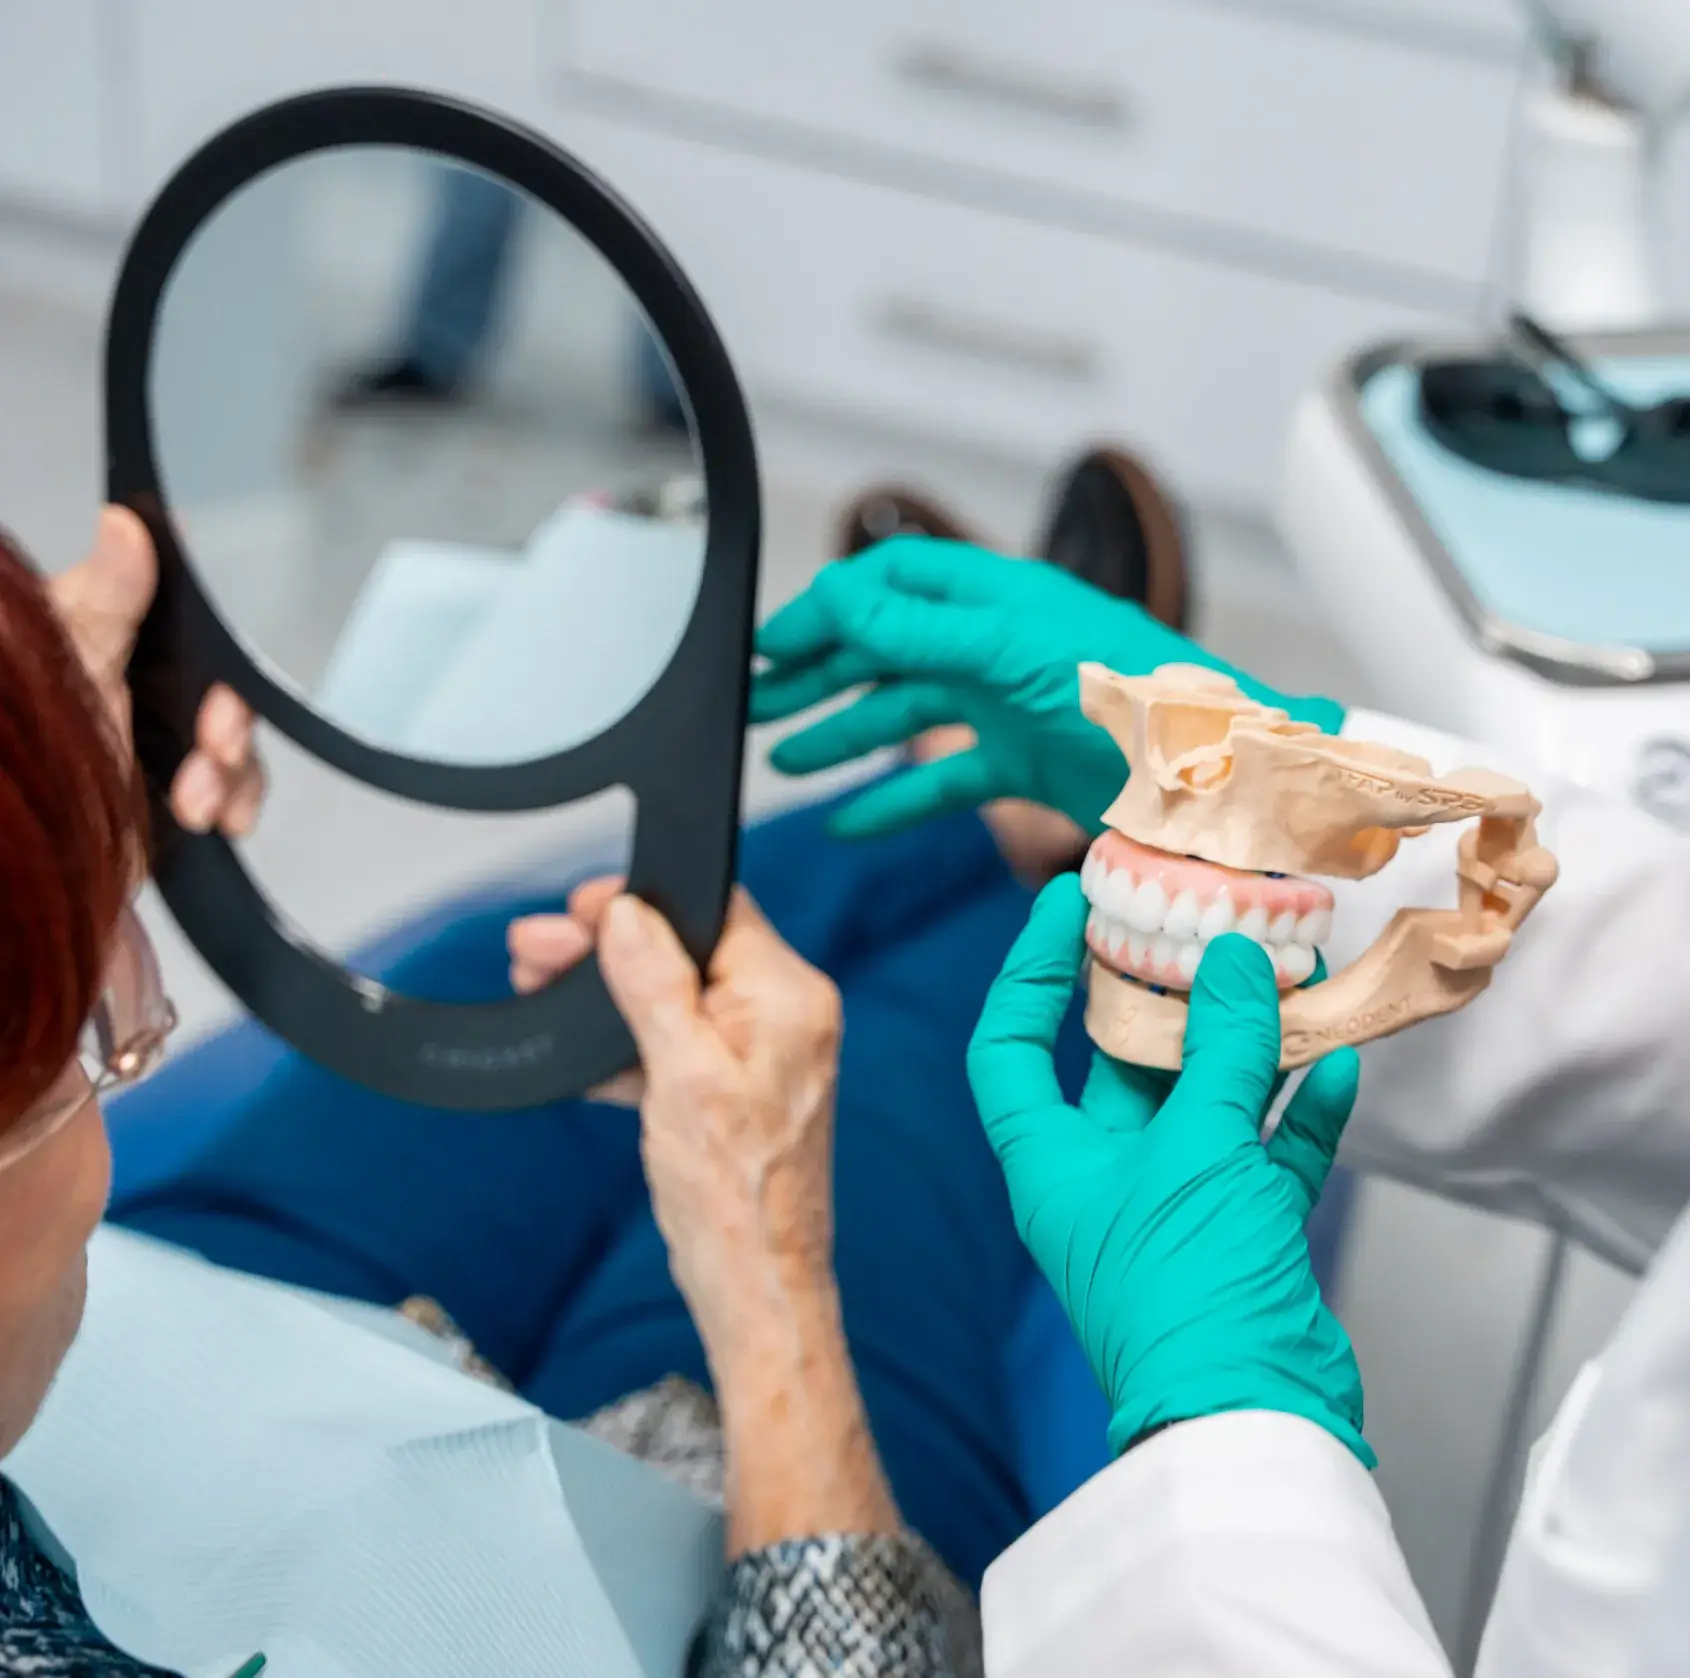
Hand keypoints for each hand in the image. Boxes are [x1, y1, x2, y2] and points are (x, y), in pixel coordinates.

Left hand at [49, 507, 263, 836]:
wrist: (35, 875)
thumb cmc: (29, 771)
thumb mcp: (69, 671)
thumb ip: (103, 603)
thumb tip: (125, 524)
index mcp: (104, 646)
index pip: (180, 616)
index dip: (213, 638)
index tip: (215, 669)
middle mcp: (135, 690)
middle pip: (219, 682)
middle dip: (228, 720)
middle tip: (213, 745)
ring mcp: (158, 745)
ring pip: (235, 737)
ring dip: (232, 771)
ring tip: (195, 803)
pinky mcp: (178, 795)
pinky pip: (238, 787)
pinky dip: (237, 802)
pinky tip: (218, 818)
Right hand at [523, 883, 898, 1551]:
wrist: (756, 1285)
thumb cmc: (736, 1198)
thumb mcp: (681, 1077)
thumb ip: (655, 986)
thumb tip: (628, 915)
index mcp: (789, 997)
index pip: (717, 910)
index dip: (647, 902)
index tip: (584, 906)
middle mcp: (785, 1014)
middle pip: (689, 948)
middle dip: (609, 947)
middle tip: (537, 948)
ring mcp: (762, 1051)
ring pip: (676, 995)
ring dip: (609, 993)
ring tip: (539, 983)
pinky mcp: (739, 1085)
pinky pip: (679, 1041)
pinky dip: (630, 1042)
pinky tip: (581, 1051)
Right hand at [752, 536, 1344, 838]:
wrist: (1220, 778)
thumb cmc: (1141, 695)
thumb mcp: (1017, 650)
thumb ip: (922, 628)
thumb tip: (837, 600)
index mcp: (992, 600)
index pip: (887, 586)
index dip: (823, 610)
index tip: (765, 646)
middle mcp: (992, 648)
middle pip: (881, 652)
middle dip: (814, 675)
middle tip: (752, 704)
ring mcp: (1004, 708)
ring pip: (902, 717)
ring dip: (839, 735)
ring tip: (782, 761)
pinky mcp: (1021, 768)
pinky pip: (940, 783)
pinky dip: (892, 803)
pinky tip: (849, 820)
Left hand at [968, 873, 1371, 1464]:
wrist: (1254, 1423)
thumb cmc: (1191, 1288)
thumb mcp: (1198, 1151)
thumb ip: (1221, 1053)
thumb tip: (1231, 960)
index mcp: (1053, 1162)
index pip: (1011, 1045)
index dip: (1029, 968)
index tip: (1068, 902)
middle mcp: (1105, 1179)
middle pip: (1119, 1062)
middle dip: (1163, 994)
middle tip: (1201, 922)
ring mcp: (1176, 1207)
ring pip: (1206, 1101)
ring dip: (1247, 1044)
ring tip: (1287, 974)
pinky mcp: (1242, 1236)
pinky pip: (1267, 1153)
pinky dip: (1300, 1110)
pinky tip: (1341, 1063)